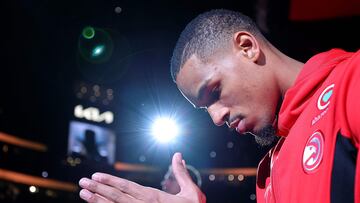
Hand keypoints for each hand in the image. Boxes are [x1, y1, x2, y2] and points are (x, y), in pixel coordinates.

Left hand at [79, 153, 205, 202]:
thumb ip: (182, 173)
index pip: (127, 187)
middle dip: (98, 189)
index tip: (96, 176)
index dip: (110, 181)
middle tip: (82, 182)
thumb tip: (178, 154)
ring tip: (83, 194)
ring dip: (97, 201)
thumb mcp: (191, 192)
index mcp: (154, 198)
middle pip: (116, 197)